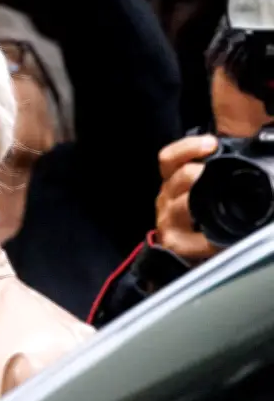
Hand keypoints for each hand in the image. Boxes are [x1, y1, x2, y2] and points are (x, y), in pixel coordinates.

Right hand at [155, 135, 219, 261]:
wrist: (188, 256)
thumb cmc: (199, 219)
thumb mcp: (200, 191)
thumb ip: (211, 171)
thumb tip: (234, 154)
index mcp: (173, 182)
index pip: (170, 158)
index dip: (188, 148)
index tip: (211, 144)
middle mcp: (166, 198)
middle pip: (180, 176)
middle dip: (200, 172)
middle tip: (220, 173)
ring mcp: (168, 221)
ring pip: (183, 205)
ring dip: (203, 203)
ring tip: (221, 203)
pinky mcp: (174, 244)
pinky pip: (194, 240)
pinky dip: (209, 240)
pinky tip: (220, 240)